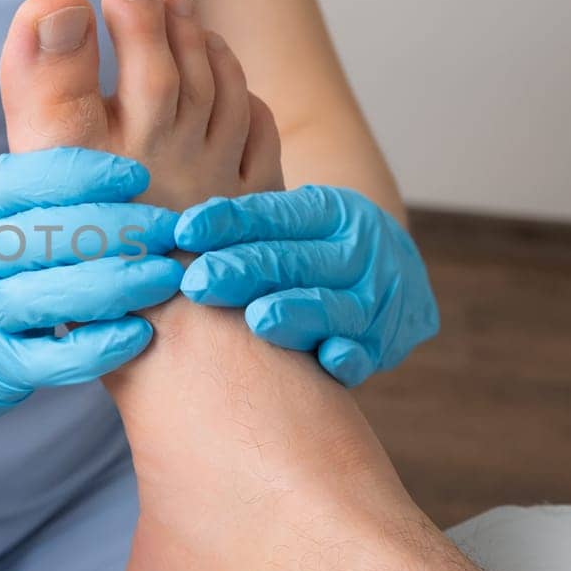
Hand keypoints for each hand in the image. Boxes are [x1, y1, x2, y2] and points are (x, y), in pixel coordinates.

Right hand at [0, 148, 186, 456]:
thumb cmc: (4, 259)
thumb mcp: (8, 204)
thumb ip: (51, 159)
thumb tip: (77, 71)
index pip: (29, 177)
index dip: (87, 175)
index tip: (139, 177)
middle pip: (47, 235)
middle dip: (119, 230)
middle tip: (172, 228)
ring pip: (52, 297)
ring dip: (118, 286)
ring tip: (167, 277)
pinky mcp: (1, 364)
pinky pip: (54, 358)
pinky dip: (100, 346)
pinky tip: (139, 333)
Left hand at [174, 186, 438, 385]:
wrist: (397, 276)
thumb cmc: (317, 249)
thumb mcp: (296, 223)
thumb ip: (248, 229)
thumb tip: (173, 232)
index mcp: (333, 213)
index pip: (277, 215)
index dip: (231, 222)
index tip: (183, 231)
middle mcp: (359, 251)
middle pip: (297, 261)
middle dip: (245, 271)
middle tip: (197, 282)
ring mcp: (375, 299)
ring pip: (333, 306)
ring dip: (296, 312)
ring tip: (257, 319)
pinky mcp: (383, 344)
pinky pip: (366, 352)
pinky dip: (350, 355)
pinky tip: (329, 357)